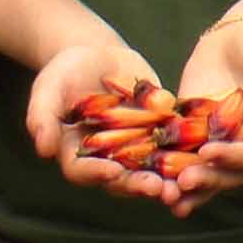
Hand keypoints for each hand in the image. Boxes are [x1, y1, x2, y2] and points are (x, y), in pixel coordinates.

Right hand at [25, 42, 175, 204]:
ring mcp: (133, 150)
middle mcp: (106, 159)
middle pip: (120, 181)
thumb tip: (43, 149)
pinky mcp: (158, 136)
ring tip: (181, 186)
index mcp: (75, 153)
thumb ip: (42, 116)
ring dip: (165, 181)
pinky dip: (185, 157)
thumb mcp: (49, 87)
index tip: (112, 172)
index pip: (83, 171)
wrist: (98, 53)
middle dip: (138, 186)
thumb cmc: (66, 70)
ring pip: (149, 172)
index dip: (97, 174)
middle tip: (156, 189)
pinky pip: (172, 150)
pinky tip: (200, 158)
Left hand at [156, 19, 242, 218]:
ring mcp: (218, 141)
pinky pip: (180, 154)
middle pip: (228, 172)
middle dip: (206, 179)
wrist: (242, 36)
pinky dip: (167, 167)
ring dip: (186, 186)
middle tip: (182, 182)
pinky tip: (149, 176)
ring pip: (204, 172)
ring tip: (165, 195)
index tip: (210, 152)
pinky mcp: (192, 132)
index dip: (235, 157)